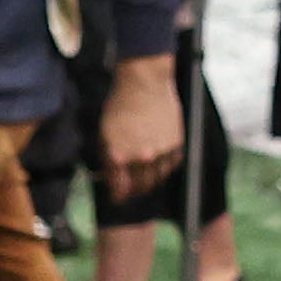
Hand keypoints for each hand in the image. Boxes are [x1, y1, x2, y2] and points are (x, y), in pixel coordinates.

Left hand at [94, 56, 184, 204]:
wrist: (145, 83)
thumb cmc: (120, 105)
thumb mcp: (103, 133)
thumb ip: (107, 160)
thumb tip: (109, 178)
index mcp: (120, 156)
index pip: (119, 190)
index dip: (117, 196)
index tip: (117, 197)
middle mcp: (142, 158)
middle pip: (140, 188)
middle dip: (134, 191)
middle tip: (131, 189)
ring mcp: (162, 152)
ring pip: (158, 179)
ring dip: (150, 181)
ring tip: (146, 176)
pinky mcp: (178, 144)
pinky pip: (172, 166)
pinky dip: (165, 168)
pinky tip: (159, 162)